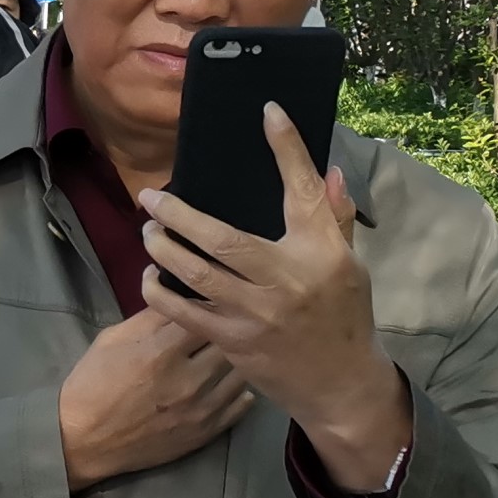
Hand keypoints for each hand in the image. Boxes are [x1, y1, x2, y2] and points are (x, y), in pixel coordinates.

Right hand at [57, 308, 255, 490]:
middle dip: (223, 330)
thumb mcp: (111, 340)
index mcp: (161, 350)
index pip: (205, 312)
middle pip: (229, 340)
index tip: (205, 301)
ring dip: (233, 360)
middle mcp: (188, 378)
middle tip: (216, 328)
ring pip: (240, 370)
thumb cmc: (91, 385)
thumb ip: (149, 315)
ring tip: (220, 356)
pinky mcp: (208, 431)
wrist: (83, 441)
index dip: (208, 303)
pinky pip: (243, 402)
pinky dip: (238, 389)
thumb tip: (173, 286)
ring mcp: (202, 408)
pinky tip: (224, 383)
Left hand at [138, 104, 411, 488]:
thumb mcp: (349, 265)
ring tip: (148, 231)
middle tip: (152, 197)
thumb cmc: (344, 317)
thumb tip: (328, 171)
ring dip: (164, 249)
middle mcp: (288, 279)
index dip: (287, 150)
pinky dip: (160, 292)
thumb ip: (333, 220)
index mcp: (322, 253)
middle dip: (180, 214)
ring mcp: (257, 313)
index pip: (303, 191)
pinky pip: (184, 312)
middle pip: (223, 238)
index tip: (269, 113)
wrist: (340, 384)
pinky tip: (149, 276)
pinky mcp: (233, 341)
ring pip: (196, 273)